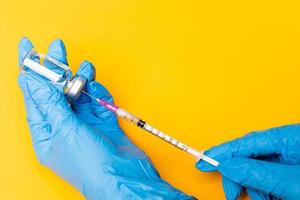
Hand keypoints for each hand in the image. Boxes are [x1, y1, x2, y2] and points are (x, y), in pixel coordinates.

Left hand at [18, 37, 191, 199]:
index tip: (27, 48)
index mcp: (47, 132)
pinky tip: (98, 89)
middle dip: (58, 69)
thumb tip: (29, 81)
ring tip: (86, 68)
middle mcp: (65, 127)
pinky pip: (98, 101)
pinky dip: (98, 93)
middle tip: (58, 47)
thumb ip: (49, 102)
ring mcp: (86, 124)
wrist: (124, 177)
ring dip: (82, 80)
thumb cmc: (89, 163)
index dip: (31, 71)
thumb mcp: (63, 129)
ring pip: (80, 94)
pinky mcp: (104, 122)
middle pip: (57, 91)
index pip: (34, 96)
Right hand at [196, 125, 299, 199]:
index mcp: (289, 138)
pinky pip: (266, 178)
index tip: (204, 160)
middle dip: (238, 176)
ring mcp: (288, 160)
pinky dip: (262, 190)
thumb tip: (228, 166)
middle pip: (248, 157)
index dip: (222, 151)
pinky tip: (267, 196)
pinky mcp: (288, 173)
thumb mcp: (292, 181)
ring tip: (261, 198)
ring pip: (255, 170)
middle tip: (232, 192)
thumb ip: (259, 172)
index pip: (246, 142)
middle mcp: (287, 147)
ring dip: (252, 187)